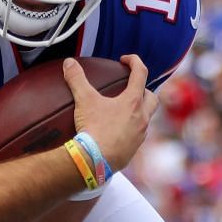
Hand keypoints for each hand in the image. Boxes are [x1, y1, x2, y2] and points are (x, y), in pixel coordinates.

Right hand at [66, 54, 156, 174]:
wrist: (94, 161)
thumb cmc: (93, 129)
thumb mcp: (84, 100)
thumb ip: (77, 79)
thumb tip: (69, 63)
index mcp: (133, 102)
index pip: (141, 73)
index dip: (134, 61)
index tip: (125, 60)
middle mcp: (142, 118)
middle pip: (152, 97)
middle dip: (144, 89)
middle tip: (132, 88)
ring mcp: (140, 135)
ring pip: (147, 118)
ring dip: (140, 111)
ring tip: (125, 110)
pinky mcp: (134, 150)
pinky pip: (138, 136)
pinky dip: (132, 129)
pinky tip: (119, 131)